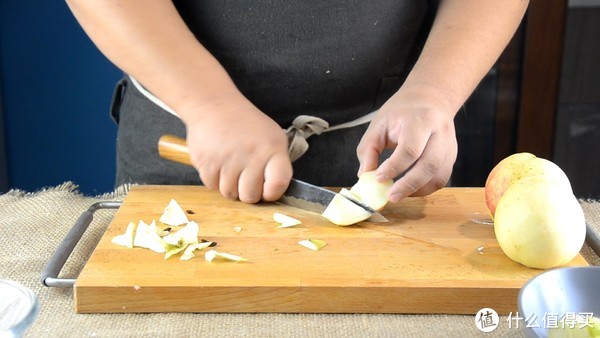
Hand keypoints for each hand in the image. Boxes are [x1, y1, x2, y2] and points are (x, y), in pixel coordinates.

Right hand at [184, 94, 291, 202]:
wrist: (215, 105)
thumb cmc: (247, 123)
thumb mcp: (272, 136)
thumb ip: (277, 164)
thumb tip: (273, 191)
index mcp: (272, 149)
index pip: (278, 184)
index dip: (273, 193)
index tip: (267, 190)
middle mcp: (251, 155)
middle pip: (250, 196)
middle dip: (248, 192)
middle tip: (245, 178)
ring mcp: (228, 160)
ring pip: (230, 194)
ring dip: (230, 186)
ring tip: (231, 168)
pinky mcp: (207, 162)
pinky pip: (212, 186)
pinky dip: (215, 180)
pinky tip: (219, 163)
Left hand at [357, 86, 457, 202]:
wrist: (431, 98)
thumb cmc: (401, 111)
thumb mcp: (379, 123)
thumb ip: (368, 149)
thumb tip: (365, 175)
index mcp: (420, 120)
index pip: (410, 149)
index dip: (394, 167)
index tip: (378, 178)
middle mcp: (440, 132)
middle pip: (430, 164)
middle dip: (409, 184)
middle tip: (390, 196)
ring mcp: (449, 145)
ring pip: (439, 175)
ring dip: (418, 190)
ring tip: (398, 195)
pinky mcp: (451, 156)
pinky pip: (441, 178)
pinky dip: (426, 188)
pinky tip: (410, 190)